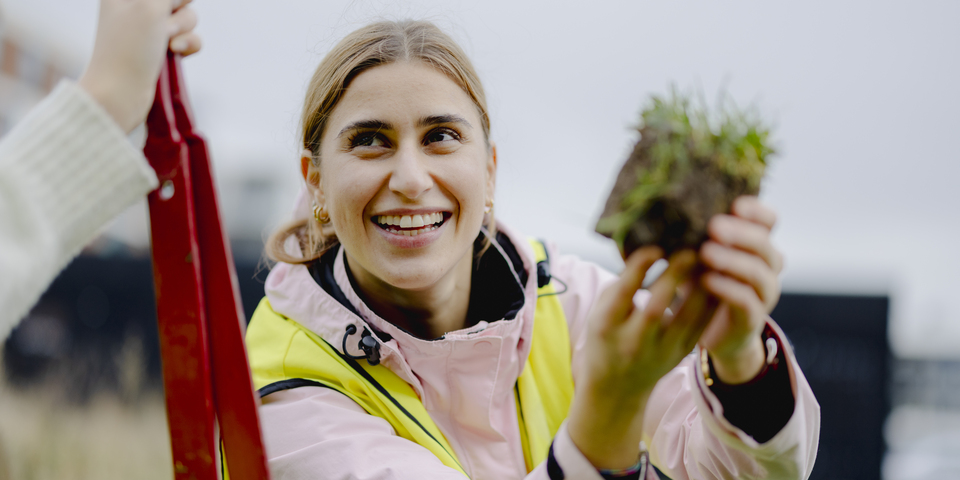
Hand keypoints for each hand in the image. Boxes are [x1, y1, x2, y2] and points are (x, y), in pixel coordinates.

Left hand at [78, 0, 200, 132]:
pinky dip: (189, 45)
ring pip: (188, 17)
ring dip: (184, 30)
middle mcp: (138, 4)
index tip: (164, 8)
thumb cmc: (129, 46)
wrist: (121, 93)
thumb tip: (181, 0)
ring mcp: (151, 27)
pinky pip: (190, 38)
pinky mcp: (163, 48)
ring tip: (167, 44)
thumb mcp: (151, 5)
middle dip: (178, 10)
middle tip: (162, 25)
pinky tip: (176, 54)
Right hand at [568, 247, 717, 468]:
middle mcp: (633, 341)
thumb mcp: (600, 312)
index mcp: (607, 326)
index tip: (655, 244)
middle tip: (690, 247)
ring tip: (709, 259)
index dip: (639, 267)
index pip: (623, 293)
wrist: (617, 387)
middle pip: (656, 306)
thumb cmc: (606, 336)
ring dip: (700, 286)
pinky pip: (702, 325)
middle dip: (674, 275)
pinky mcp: (682, 354)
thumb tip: (648, 246)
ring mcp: (660, 351)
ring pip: (687, 318)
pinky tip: (717, 279)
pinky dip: (711, 300)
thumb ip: (621, 284)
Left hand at [698, 196, 783, 383]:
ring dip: (732, 260)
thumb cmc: (701, 283)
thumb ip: (688, 236)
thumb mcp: (694, 256)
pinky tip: (707, 280)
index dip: (756, 211)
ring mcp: (764, 293)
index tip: (735, 204)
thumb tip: (654, 213)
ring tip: (705, 252)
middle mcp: (767, 267)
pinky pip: (747, 301)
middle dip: (740, 233)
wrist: (712, 331)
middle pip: (765, 243)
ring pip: (759, 272)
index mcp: (757, 244)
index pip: (769, 220)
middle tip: (714, 226)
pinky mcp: (754, 318)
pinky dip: (728, 289)